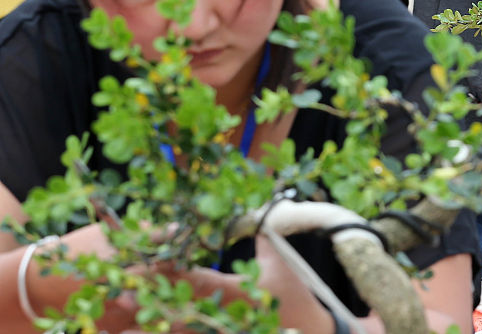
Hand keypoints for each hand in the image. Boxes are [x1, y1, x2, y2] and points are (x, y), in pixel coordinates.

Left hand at [119, 235, 341, 333]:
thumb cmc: (296, 297)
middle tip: (119, 291)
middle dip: (148, 299)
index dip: (166, 272)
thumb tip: (249, 209)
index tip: (139, 265)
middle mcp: (224, 315)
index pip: (194, 278)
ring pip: (179, 330)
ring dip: (151, 325)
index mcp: (237, 289)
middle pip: (177, 306)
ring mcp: (222, 332)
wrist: (311, 333)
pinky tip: (147, 333)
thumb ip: (260, 236)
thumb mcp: (280, 261)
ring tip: (121, 323)